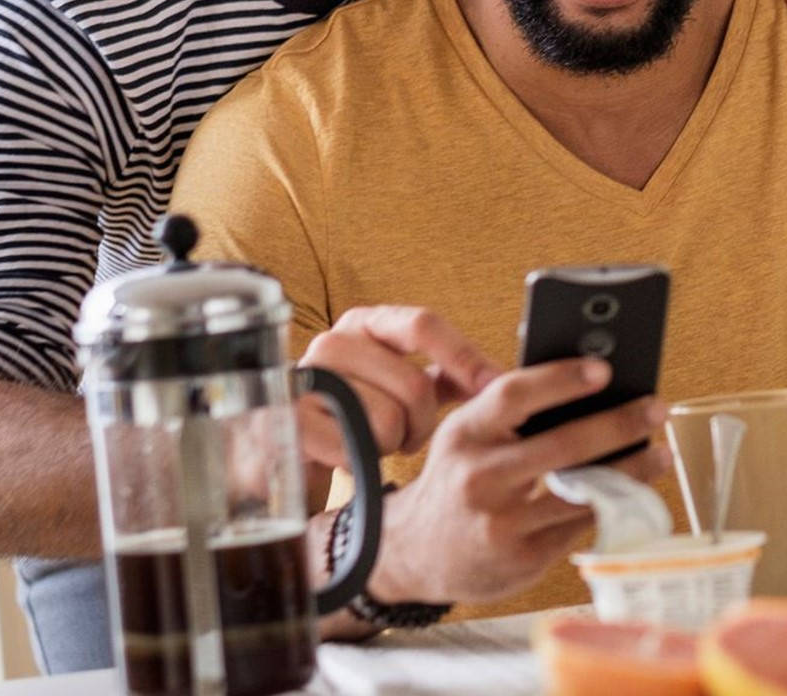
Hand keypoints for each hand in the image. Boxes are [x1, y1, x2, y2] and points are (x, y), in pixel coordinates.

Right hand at [298, 306, 501, 464]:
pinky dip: (361, 463)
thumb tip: (504, 378)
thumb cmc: (353, 416)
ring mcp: (306, 380)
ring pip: (387, 421)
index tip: (495, 384)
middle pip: (413, 385)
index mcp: (364, 323)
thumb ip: (446, 373)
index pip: (423, 324)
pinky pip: (355, 449)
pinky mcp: (290, 422)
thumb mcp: (399, 385)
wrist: (283, 453)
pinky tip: (346, 457)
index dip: (464, 356)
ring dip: (389, 444)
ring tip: (370, 443)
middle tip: (406, 435)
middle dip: (422, 423)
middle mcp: (332, 342)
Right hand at [367, 358, 671, 606]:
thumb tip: (591, 385)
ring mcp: (501, 522)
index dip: (562, 379)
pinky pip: (580, 525)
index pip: (515, 395)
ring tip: (660, 452)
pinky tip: (634, 491)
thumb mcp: (467, 436)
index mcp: (465, 433)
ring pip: (582, 491)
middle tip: (656, 408)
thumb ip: (512, 412)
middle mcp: (480, 477)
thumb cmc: (458, 479)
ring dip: (632, 470)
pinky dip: (612, 505)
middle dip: (619, 425)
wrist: (417, 551)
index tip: (604, 370)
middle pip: (562, 445)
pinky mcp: (523, 558)